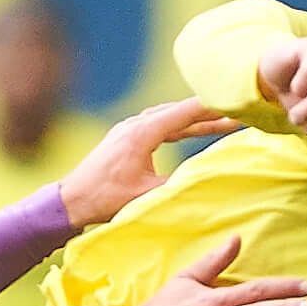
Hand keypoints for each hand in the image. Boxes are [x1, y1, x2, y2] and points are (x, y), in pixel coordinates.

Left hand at [58, 99, 233, 227]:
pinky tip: (186, 129)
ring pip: (167, 117)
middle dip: (208, 112)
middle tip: (236, 113)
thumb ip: (177, 184)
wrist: (70, 201)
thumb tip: (206, 179)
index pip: (185, 113)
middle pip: (179, 111)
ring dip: (192, 118)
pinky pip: (156, 124)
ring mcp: (128, 129)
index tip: (236, 105)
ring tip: (219, 120)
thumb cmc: (105, 198)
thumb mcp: (147, 194)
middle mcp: (135, 124)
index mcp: (143, 133)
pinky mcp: (123, 137)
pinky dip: (176, 125)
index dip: (213, 109)